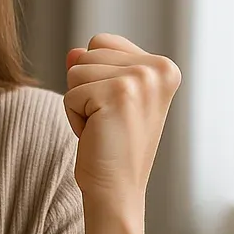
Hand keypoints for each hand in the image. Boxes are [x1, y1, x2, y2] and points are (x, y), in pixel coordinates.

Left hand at [64, 33, 181, 211]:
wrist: (117, 191)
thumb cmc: (113, 147)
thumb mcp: (107, 98)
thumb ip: (93, 67)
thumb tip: (73, 51)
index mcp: (164, 67)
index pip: (101, 42)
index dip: (95, 77)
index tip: (115, 108)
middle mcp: (159, 68)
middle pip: (87, 53)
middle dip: (86, 89)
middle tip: (108, 122)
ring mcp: (141, 79)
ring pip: (75, 71)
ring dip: (79, 103)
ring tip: (103, 128)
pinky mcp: (118, 94)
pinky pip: (70, 93)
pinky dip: (73, 117)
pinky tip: (96, 135)